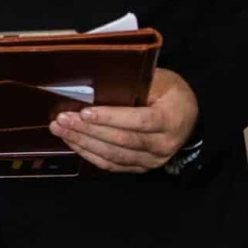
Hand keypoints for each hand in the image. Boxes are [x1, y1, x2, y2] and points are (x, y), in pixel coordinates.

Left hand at [50, 67, 199, 173]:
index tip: (84, 112)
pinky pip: (113, 165)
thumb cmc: (169, 93)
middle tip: (62, 120)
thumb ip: (134, 84)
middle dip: (88, 130)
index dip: (110, 117)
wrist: (187, 116)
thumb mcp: (159, 80)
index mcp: (170, 120)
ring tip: (60, 130)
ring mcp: (152, 160)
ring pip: (114, 156)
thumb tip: (96, 84)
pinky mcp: (141, 167)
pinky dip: (90, 154)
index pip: (138, 121)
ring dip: (83, 143)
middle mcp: (163, 145)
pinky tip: (73, 143)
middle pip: (122, 141)